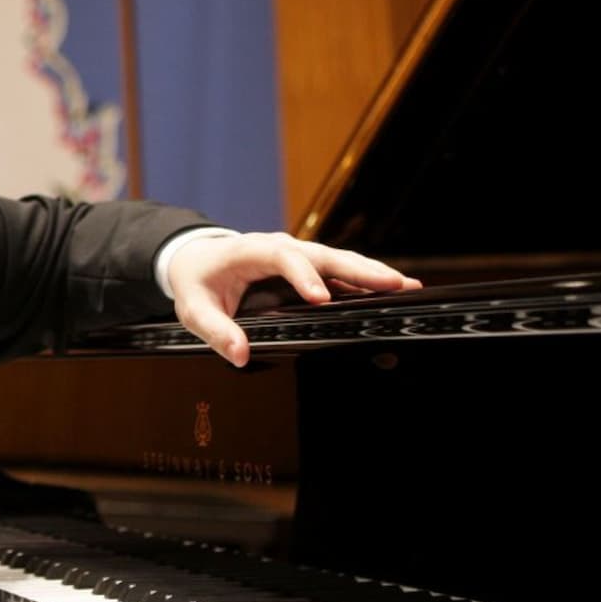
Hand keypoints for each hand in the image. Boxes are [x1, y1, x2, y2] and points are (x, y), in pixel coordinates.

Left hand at [166, 232, 421, 366]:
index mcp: (250, 250)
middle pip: (323, 254)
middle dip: (359, 270)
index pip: (282, 257)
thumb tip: (239, 354)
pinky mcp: (306, 267)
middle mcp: (279, 246)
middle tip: (393, 283)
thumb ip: (215, 330)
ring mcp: (296, 255)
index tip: (320, 298)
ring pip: (337, 260)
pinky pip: (337, 272)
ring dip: (370, 272)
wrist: (195, 258)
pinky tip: (391, 291)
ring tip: (406, 286)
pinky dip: (363, 281)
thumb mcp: (194, 309)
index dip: (303, 275)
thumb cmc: (196, 282)